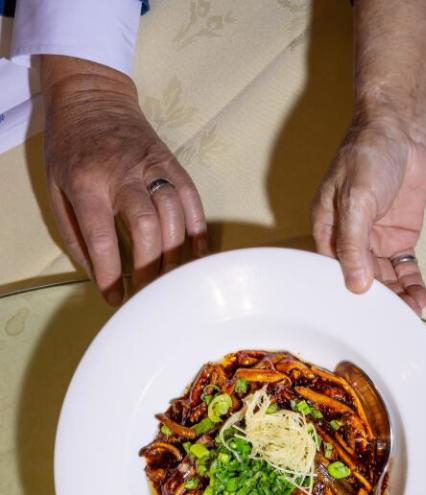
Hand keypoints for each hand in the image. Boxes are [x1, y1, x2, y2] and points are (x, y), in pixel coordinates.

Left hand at [41, 57, 206, 305]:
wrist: (91, 93)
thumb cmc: (69, 144)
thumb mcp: (54, 186)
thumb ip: (74, 232)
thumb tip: (98, 274)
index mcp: (87, 180)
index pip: (102, 236)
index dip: (109, 273)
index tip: (114, 296)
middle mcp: (123, 173)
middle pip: (147, 227)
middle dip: (150, 267)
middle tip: (147, 293)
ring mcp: (152, 166)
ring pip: (174, 217)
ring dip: (174, 256)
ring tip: (169, 281)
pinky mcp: (172, 163)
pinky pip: (193, 201)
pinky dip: (197, 232)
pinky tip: (194, 257)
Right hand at [312, 113, 425, 314]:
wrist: (400, 131)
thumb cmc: (368, 154)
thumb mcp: (356, 198)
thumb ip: (354, 242)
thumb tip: (356, 283)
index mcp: (328, 232)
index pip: (334, 273)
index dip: (347, 296)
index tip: (362, 319)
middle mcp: (350, 241)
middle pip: (361, 282)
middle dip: (377, 303)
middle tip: (393, 322)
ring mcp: (375, 242)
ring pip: (384, 281)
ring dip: (397, 298)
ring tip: (410, 314)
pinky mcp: (398, 240)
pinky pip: (404, 270)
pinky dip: (411, 285)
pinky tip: (418, 300)